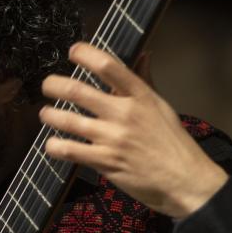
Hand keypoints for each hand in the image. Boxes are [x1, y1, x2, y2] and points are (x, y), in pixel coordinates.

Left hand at [39, 43, 227, 217]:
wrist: (186, 181)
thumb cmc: (173, 143)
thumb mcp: (162, 107)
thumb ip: (145, 80)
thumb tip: (144, 54)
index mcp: (140, 96)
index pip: (109, 66)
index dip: (85, 54)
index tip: (73, 52)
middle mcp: (123, 113)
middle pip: (78, 91)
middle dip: (54, 85)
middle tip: (46, 85)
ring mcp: (112, 138)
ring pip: (68, 120)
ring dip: (49, 115)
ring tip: (45, 114)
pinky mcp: (105, 161)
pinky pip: (69, 150)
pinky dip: (54, 146)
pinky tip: (51, 144)